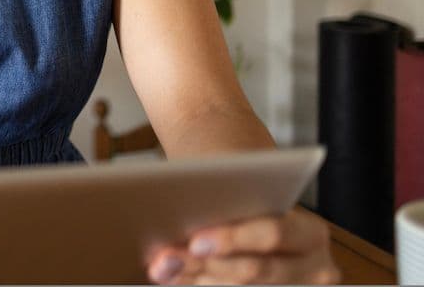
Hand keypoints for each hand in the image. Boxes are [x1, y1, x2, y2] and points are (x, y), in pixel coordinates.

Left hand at [147, 207, 340, 283]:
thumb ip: (226, 205)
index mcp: (311, 234)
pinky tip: (176, 278)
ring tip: (162, 269)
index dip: (233, 239)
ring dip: (197, 280)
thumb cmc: (252, 206)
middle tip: (166, 258)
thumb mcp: (250, 199)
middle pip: (255, 271)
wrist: (267, 224)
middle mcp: (315, 271)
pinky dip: (202, 286)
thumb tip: (181, 220)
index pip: (274, 234)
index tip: (195, 241)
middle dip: (205, 265)